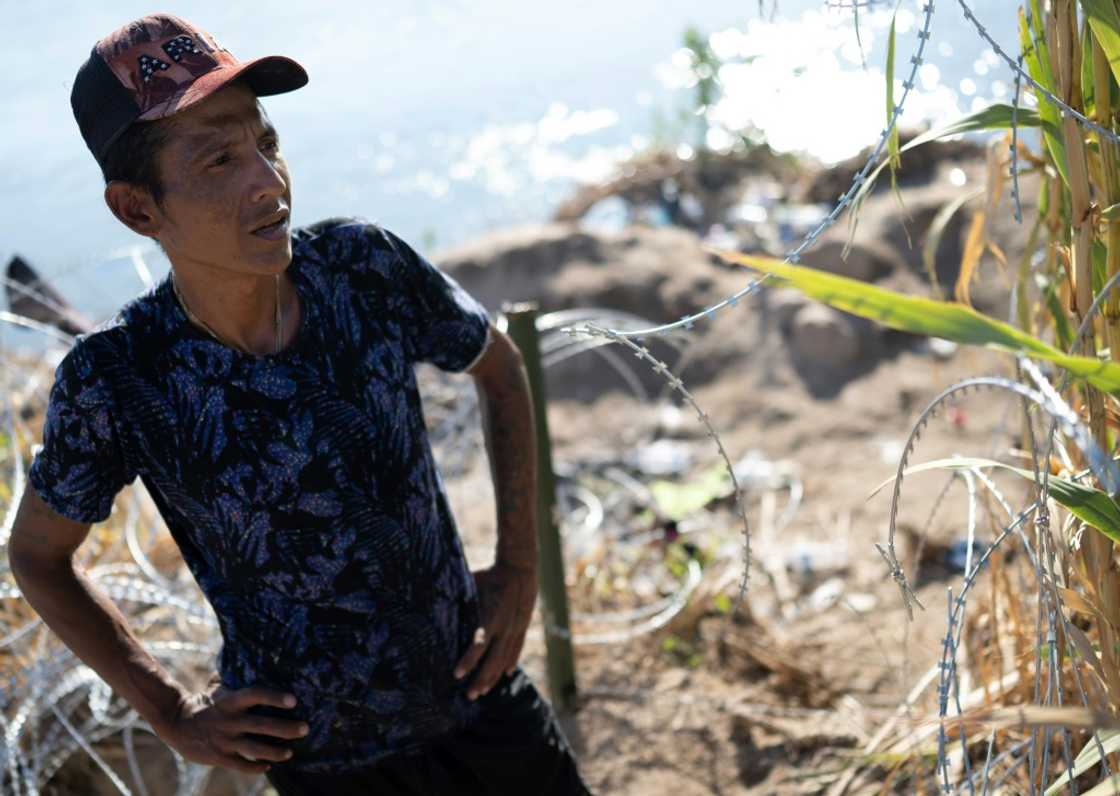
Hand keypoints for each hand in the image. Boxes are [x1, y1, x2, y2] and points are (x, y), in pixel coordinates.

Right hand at [156, 683, 308, 774]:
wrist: (175, 724)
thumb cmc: (203, 702)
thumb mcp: (216, 686)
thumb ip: (233, 675)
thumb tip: (250, 654)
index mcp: (230, 701)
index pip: (255, 695)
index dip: (274, 697)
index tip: (293, 700)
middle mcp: (229, 721)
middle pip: (262, 725)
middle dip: (286, 728)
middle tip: (305, 728)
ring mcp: (225, 740)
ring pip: (256, 748)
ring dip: (276, 752)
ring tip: (291, 752)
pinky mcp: (219, 757)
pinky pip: (241, 765)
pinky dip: (256, 767)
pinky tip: (268, 766)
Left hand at [454, 561, 537, 699]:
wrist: (520, 568)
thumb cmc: (489, 575)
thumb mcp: (470, 584)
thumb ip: (457, 599)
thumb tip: (432, 608)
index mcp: (491, 616)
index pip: (478, 643)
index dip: (468, 660)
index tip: (456, 674)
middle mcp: (505, 626)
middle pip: (493, 659)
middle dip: (481, 679)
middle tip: (469, 696)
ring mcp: (516, 629)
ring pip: (505, 659)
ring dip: (494, 677)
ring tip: (482, 692)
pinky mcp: (522, 627)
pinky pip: (516, 650)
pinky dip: (510, 663)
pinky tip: (505, 675)